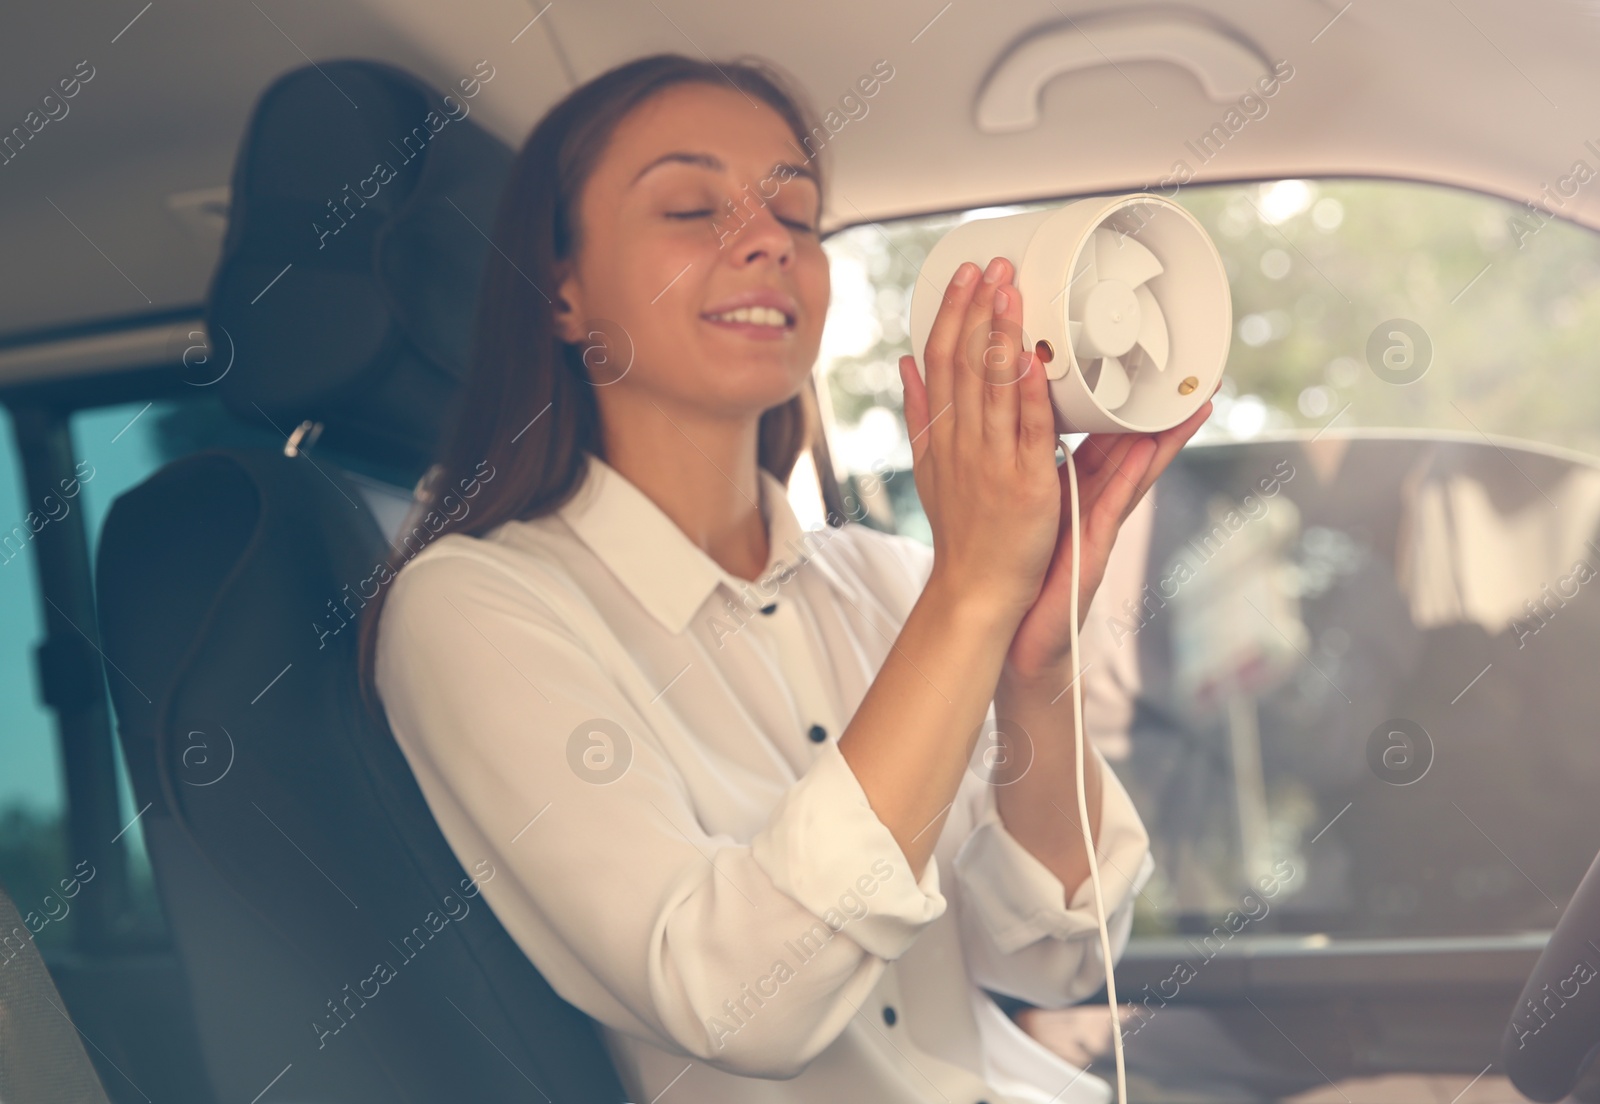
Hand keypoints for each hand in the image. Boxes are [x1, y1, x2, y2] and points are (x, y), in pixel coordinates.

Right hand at [898, 256, 1060, 624]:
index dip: (952, 313)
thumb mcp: (929, 467)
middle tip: (993, 264)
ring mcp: (992, 462)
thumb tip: (905, 365)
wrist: (975, 590)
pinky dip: (1028, 393)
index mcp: (942, 435)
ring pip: (992, 388)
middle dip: (977, 309)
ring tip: (1012, 290)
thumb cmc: (963, 532)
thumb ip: (920, 414)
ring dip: (1002, 335)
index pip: (940, 360)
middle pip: (963, 364)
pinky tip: (1031, 358)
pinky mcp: (1025, 485)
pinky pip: (1026, 430)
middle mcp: (962, 443)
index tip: (964, 274)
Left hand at [1001, 393, 1214, 681]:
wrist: (1005, 625)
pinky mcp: (1093, 546)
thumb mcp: (1019, 502)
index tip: (1139, 360)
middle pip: (1130, 444)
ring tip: (1194, 402)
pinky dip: (1132, 477)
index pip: (1100, 432)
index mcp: (1069, 483)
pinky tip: (1150, 452)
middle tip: (1196, 375)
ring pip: (1134, 468)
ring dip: (1165, 436)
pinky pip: (1114, 504)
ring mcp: (1097, 522)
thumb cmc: (1012, 565)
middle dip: (1161, 410)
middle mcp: (1090, 498)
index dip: (1120, 397)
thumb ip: (1023, 463)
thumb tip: (1012, 417)